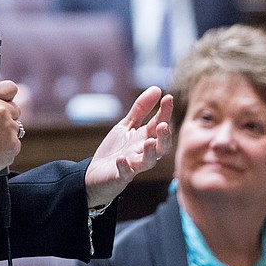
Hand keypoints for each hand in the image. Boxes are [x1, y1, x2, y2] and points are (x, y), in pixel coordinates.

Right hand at [0, 80, 21, 179]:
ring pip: (15, 128)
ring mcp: (9, 129)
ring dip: (6, 132)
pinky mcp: (13, 146)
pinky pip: (15, 143)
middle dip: (6, 116)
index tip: (2, 103)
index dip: (6, 97)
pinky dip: (6, 147)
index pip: (10, 88)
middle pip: (15, 109)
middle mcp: (1, 111)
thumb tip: (2, 97)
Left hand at [84, 87, 172, 207]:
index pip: (159, 124)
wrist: (96, 173)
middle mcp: (143, 152)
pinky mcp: (120, 176)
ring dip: (150, 153)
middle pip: (160, 146)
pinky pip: (125, 173)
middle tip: (163, 125)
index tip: (168, 97)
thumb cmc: (115, 149)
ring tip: (148, 142)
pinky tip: (121, 160)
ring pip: (148, 161)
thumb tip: (158, 89)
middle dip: (164, 137)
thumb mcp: (127, 126)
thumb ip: (141, 109)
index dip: (165, 112)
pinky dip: (124, 167)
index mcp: (146, 138)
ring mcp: (133, 165)